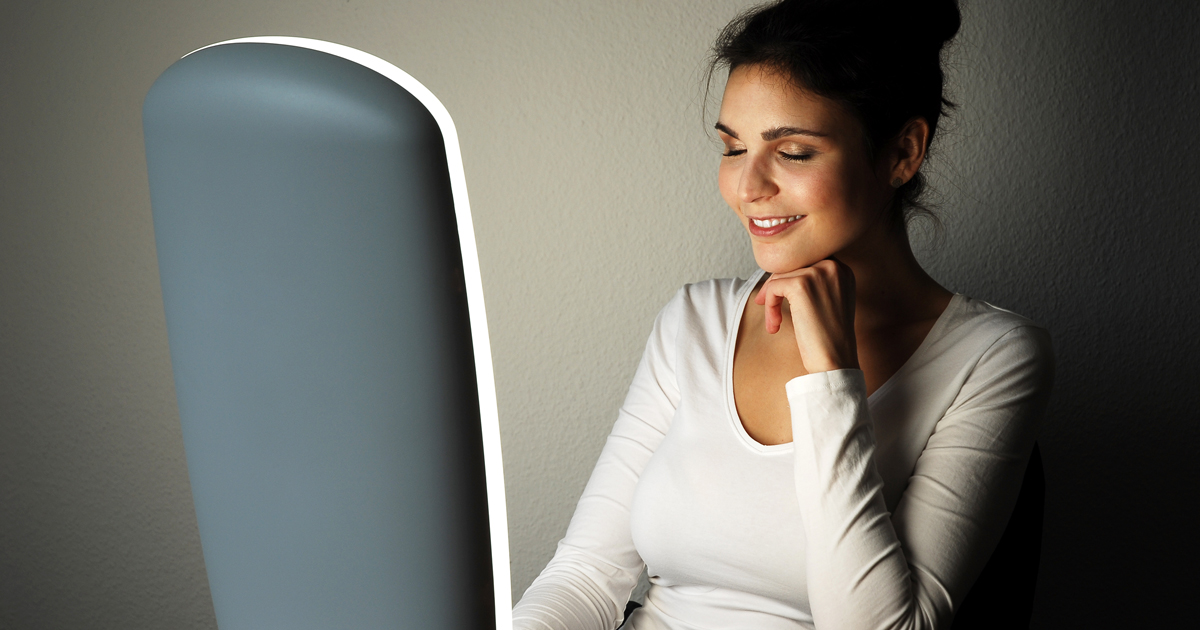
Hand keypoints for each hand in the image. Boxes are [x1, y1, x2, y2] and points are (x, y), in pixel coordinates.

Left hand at [754, 259, 858, 373]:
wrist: (835, 359)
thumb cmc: (830, 337)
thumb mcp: (830, 300)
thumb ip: (816, 283)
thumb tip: (782, 273)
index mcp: (842, 269)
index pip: (805, 263)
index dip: (788, 280)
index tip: (779, 298)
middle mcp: (833, 266)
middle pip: (791, 267)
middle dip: (776, 288)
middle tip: (768, 308)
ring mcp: (817, 273)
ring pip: (779, 277)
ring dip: (771, 301)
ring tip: (775, 324)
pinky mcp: (800, 285)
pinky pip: (773, 288)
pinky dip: (769, 307)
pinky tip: (775, 325)